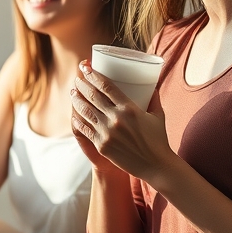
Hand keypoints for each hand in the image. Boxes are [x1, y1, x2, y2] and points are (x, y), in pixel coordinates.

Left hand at [70, 60, 176, 182]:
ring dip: (77, 99)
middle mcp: (116, 118)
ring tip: (72, 92)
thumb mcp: (158, 115)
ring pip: (85, 111)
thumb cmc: (158, 139)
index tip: (86, 67)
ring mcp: (107, 132)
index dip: (94, 75)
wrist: (155, 165)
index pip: (107, 86)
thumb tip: (152, 85)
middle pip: (93, 96)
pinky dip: (77, 120)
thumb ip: (153, 99)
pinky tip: (73, 114)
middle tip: (77, 77)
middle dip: (82, 84)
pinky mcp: (101, 144)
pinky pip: (84, 129)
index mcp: (130, 108)